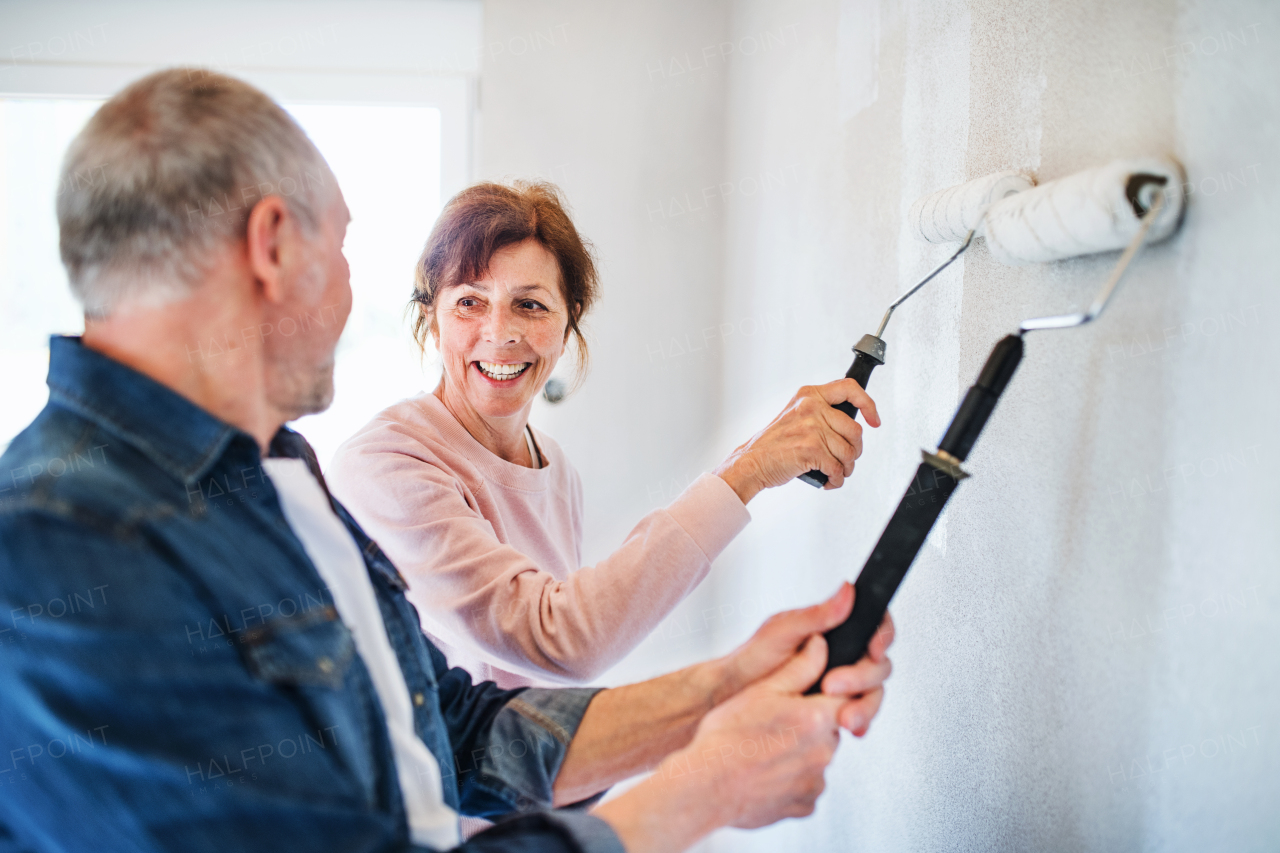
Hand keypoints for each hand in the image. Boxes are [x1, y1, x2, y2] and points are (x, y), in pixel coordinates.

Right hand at [665, 635, 855, 828]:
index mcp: (817, 718)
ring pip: (817, 758)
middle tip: (774, 724)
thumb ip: (800, 667)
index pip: (844, 698)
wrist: (706, 786)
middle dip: (809, 724)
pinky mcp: (804, 805)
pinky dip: (791, 779)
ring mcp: (815, 782)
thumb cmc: (727, 737)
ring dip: (800, 752)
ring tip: (764, 749)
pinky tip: (766, 771)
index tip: (805, 698)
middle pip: (829, 729)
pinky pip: (806, 785)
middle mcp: (824, 752)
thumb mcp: (762, 690)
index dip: (826, 694)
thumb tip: (821, 646)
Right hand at [714, 378, 880, 502]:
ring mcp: (811, 427)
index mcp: (809, 395)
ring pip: (849, 452)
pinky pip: (838, 468)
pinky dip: (836, 479)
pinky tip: (828, 480)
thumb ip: (821, 413)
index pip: (850, 388)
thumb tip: (852, 426)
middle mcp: (811, 407)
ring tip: (835, 472)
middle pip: (855, 430)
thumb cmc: (774, 444)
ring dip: (846, 468)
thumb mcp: (796, 415)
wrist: (751, 462)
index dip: (868, 404)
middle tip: (846, 459)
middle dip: (855, 451)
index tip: (874, 420)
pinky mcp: (811, 449)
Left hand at [716, 582, 892, 731]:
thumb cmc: (752, 658)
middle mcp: (842, 654)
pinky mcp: (836, 707)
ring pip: (873, 691)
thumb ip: (817, 615)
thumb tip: (847, 590)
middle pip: (878, 664)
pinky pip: (860, 713)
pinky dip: (859, 721)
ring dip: (865, 705)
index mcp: (833, 629)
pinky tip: (848, 727)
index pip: (873, 625)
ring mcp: (841, 681)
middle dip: (864, 678)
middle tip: (833, 685)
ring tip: (844, 717)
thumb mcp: (783, 631)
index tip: (872, 649)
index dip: (882, 635)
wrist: (733, 696)